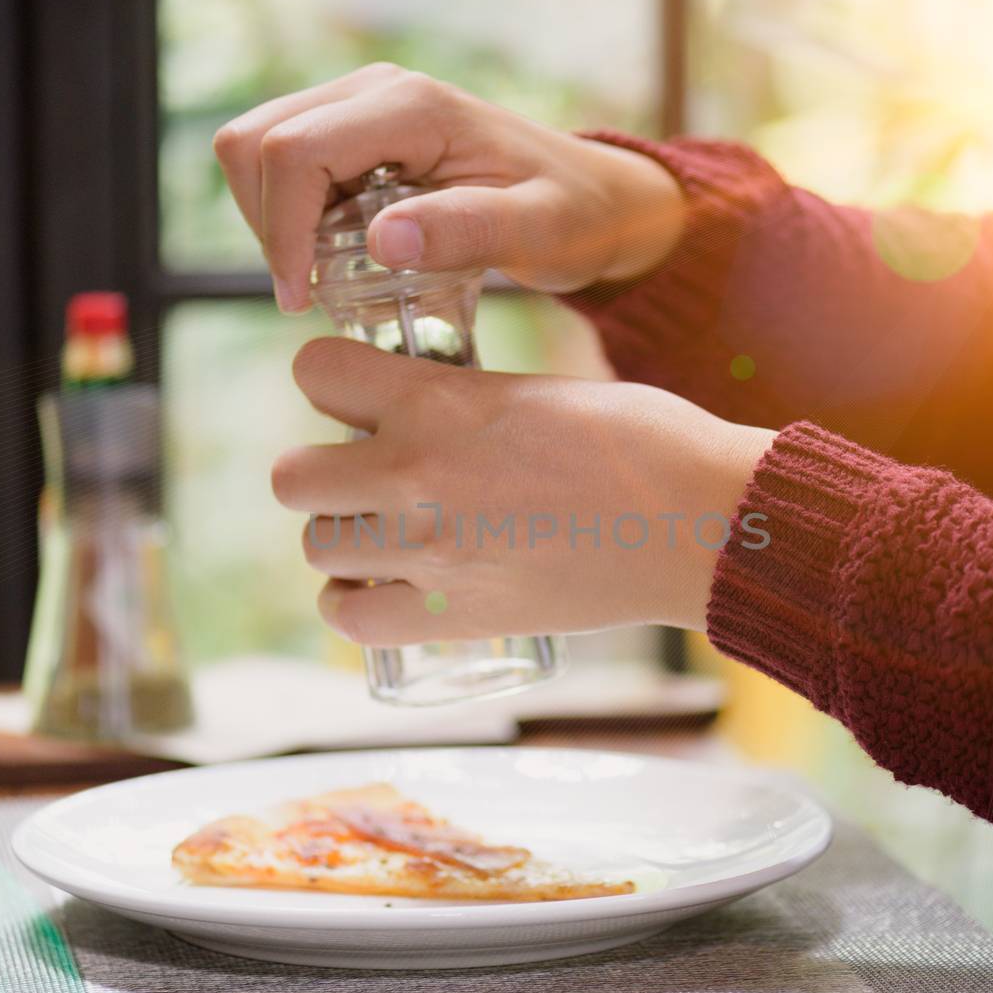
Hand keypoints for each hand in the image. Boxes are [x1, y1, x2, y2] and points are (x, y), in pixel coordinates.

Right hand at [212, 63, 686, 311]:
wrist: (590, 199)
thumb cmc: (572, 215)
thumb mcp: (536, 231)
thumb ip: (466, 232)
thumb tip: (383, 242)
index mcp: (412, 108)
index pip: (296, 152)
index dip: (281, 231)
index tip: (301, 299)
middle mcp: (373, 92)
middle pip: (255, 142)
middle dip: (267, 224)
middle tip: (311, 290)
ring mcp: (358, 108)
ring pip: (256, 150)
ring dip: (272, 220)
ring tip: (326, 275)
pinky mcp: (352, 134)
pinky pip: (282, 167)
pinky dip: (288, 216)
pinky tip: (337, 254)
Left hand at [272, 339, 775, 644]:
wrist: (700, 522)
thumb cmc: (640, 442)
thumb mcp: (535, 390)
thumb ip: (461, 401)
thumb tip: (416, 413)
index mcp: (438, 402)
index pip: (315, 372)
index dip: (331, 380)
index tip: (356, 395)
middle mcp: (415, 476)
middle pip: (292, 478)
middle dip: (325, 473)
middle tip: (370, 476)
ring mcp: (429, 554)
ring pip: (317, 548)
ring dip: (345, 540)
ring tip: (388, 536)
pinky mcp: (454, 617)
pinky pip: (350, 620)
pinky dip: (358, 605)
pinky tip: (388, 589)